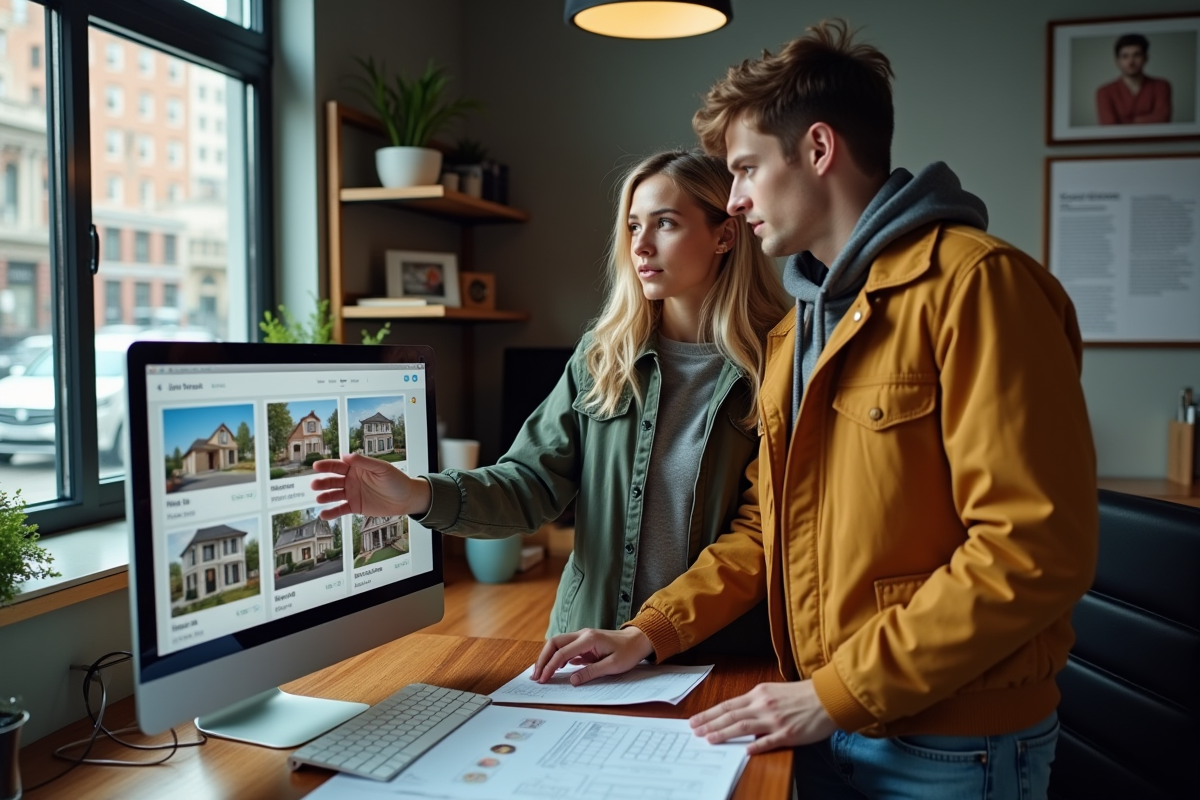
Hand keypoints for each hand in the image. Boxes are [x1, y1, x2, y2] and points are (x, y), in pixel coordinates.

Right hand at [310, 453, 431, 519]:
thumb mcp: (382, 468)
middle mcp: (351, 480)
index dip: (326, 465)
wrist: (406, 499)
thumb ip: (364, 462)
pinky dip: (331, 512)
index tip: (316, 466)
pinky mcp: (355, 506)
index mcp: (356, 468)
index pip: (338, 465)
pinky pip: (340, 509)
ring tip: (319, 498)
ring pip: (334, 494)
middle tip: (315, 484)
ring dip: (325, 496)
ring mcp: (352, 493)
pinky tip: (323, 514)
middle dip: (323, 482)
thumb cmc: (396, 480)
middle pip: (333, 480)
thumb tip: (345, 455)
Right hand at [531, 627, 653, 685]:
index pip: (562, 652)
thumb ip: (591, 672)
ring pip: (557, 643)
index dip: (550, 666)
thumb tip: (572, 681)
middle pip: (554, 643)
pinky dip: (556, 656)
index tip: (543, 679)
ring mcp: (582, 636)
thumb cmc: (628, 652)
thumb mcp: (613, 666)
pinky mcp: (584, 642)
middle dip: (542, 659)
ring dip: (547, 657)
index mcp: (589, 639)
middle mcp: (582, 634)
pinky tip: (554, 668)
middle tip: (536, 676)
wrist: (639, 639)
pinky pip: (565, 647)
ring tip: (541, 673)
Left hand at [689, 680, 838, 753]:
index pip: (728, 705)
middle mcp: (763, 705)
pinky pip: (768, 741)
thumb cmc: (802, 695)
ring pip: (744, 727)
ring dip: (724, 733)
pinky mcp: (788, 733)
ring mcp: (775, 720)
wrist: (827, 697)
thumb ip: (757, 702)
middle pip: (731, 715)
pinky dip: (756, 746)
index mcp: (759, 694)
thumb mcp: (775, 691)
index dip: (710, 713)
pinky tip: (744, 751)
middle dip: (710, 723)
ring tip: (710, 739)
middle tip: (695, 731)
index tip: (695, 720)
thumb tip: (738, 713)